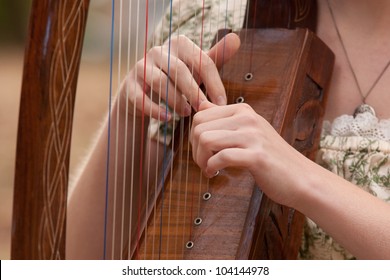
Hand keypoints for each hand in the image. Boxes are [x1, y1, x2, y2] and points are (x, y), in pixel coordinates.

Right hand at [119, 33, 240, 120]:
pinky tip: (168, 119)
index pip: (201, 60)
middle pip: (179, 70)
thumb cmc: (177, 79)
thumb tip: (236, 37)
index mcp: (178, 44)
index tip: (221, 103)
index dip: (214, 83)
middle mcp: (157, 51)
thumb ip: (215, 57)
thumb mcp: (197, 69)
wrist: (145, 92)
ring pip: (159, 82)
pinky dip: (155, 110)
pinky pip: (141, 98)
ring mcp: (141, 67)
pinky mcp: (129, 85)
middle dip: (194, 92)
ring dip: (176, 100)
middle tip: (204, 110)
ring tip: (187, 114)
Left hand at [190, 101, 309, 206]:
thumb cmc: (271, 158)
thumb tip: (201, 106)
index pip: (200, 115)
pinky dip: (211, 167)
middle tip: (204, 163)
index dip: (193, 136)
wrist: (301, 178)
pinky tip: (215, 173)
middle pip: (199, 128)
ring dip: (201, 159)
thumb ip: (225, 119)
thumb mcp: (249, 131)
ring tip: (210, 168)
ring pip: (206, 140)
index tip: (202, 151)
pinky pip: (221, 157)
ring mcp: (253, 136)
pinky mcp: (257, 156)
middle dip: (195, 149)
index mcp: (243, 110)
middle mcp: (247, 118)